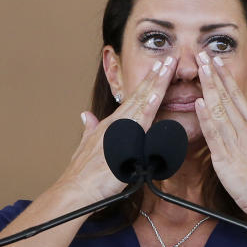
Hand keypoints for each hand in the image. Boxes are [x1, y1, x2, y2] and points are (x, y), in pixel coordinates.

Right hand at [58, 56, 178, 201]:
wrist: (76, 189)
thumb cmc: (83, 175)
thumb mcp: (86, 147)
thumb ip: (89, 130)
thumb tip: (86, 116)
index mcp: (112, 124)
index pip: (134, 99)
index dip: (147, 83)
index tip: (159, 68)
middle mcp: (116, 123)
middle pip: (140, 95)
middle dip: (156, 76)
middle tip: (171, 57)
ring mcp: (119, 130)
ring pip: (142, 102)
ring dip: (156, 84)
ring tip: (168, 66)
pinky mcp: (122, 141)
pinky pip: (138, 122)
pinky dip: (148, 107)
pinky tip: (157, 95)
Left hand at [194, 52, 246, 224]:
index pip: (238, 96)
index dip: (225, 78)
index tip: (216, 62)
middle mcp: (246, 130)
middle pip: (227, 97)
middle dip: (214, 75)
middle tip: (203, 55)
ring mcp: (236, 142)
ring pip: (219, 110)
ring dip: (208, 88)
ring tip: (200, 69)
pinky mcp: (226, 158)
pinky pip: (214, 134)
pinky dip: (206, 117)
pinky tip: (199, 102)